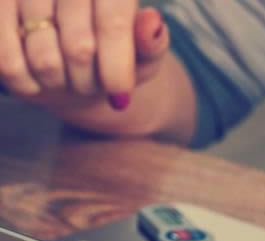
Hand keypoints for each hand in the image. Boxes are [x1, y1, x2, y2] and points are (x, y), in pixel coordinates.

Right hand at [0, 0, 169, 110]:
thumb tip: (152, 23)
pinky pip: (7, 61)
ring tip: (67, 77)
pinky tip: (38, 81)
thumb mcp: (143, 54)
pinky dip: (26, 82)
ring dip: (60, 84)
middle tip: (92, 84)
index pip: (112, 23)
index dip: (117, 65)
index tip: (120, 96)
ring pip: (44, 59)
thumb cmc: (115, 54)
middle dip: (90, 81)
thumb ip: (152, 43)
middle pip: (79, 47)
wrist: (72, 57)